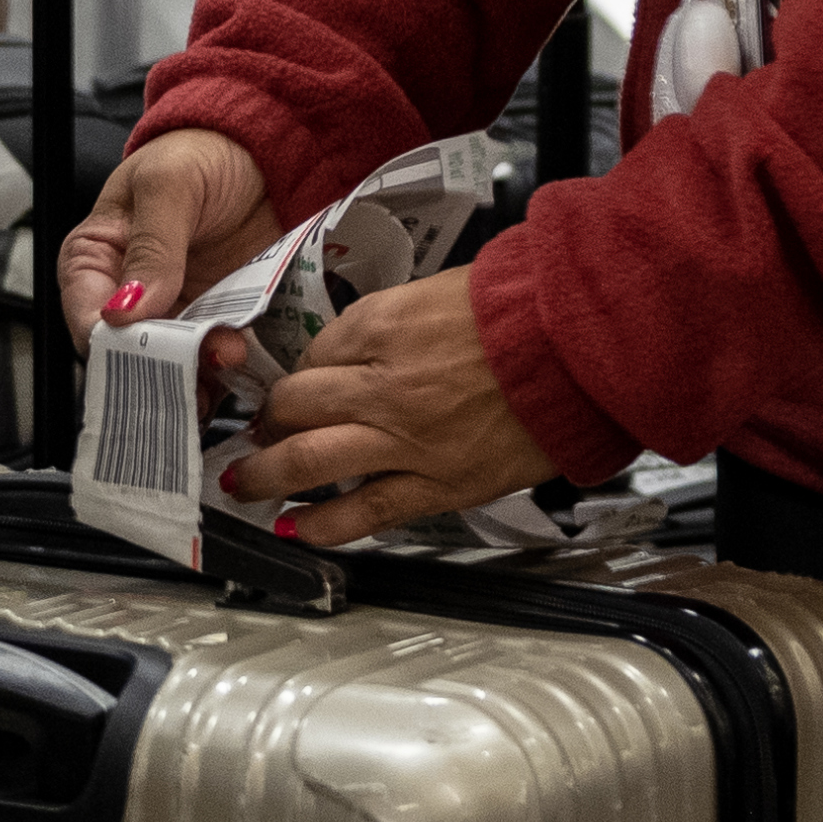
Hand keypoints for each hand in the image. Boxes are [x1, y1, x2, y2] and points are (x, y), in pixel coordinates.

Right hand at [58, 122, 284, 344]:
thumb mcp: (170, 183)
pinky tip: (242, 357)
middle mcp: (130, 291)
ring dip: (198, 367)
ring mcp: (177, 307)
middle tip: (190, 362)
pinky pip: (215, 351)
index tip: (142, 352)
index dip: (107, 341)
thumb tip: (126, 310)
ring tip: (229, 354)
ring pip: (175, 359)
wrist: (266, 150)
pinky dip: (226, 361)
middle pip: (130, 349)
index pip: (84, 314)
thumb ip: (151, 245)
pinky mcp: (218, 315)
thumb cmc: (202, 152)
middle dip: (158, 364)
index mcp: (96, 255)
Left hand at [222, 261, 554, 542]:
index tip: (293, 388)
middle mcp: (382, 384)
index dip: (296, 375)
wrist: (578, 348)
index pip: (312, 356)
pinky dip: (321, 526)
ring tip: (244, 484)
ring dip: (265, 476)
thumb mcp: (440, 293)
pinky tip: (295, 529)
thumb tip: (355, 349)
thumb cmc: (524, 312)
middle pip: (293, 407)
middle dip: (267, 421)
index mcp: (382, 326)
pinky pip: (365, 511)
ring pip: (308, 461)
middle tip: (258, 431)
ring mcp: (406, 439)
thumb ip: (391, 326)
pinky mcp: (437, 483)